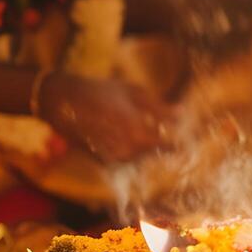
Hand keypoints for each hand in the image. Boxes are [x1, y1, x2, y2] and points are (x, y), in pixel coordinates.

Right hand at [38, 73, 173, 161]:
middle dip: (164, 144)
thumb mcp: (133, 93)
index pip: (168, 146)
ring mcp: (113, 158)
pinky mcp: (103, 160)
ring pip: (141, 157)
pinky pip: (126, 158)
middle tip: (171, 131)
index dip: (180, 143)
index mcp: (137, 132)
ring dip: (148, 147)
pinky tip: (128, 134)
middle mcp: (127, 150)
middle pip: (155, 153)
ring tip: (147, 130)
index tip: (191, 139)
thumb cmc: (99, 91)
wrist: (60, 101)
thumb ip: (159, 107)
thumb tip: (182, 114)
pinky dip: (132, 149)